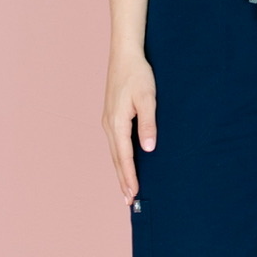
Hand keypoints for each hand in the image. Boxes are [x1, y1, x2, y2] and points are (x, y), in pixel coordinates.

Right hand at [102, 53, 156, 204]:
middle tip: (129, 201)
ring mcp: (108, 121)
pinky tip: (124, 163)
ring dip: (120, 171)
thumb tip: (148, 148)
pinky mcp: (111, 116)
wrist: (125, 55)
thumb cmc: (138, 74)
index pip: (124, 156)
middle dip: (123, 180)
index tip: (133, 194)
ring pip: (114, 152)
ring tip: (126, 189)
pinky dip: (119, 158)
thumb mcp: (148, 98)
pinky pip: (115, 144)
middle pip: (116, 159)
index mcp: (117, 122)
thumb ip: (148, 123)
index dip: (129, 176)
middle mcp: (109, 124)